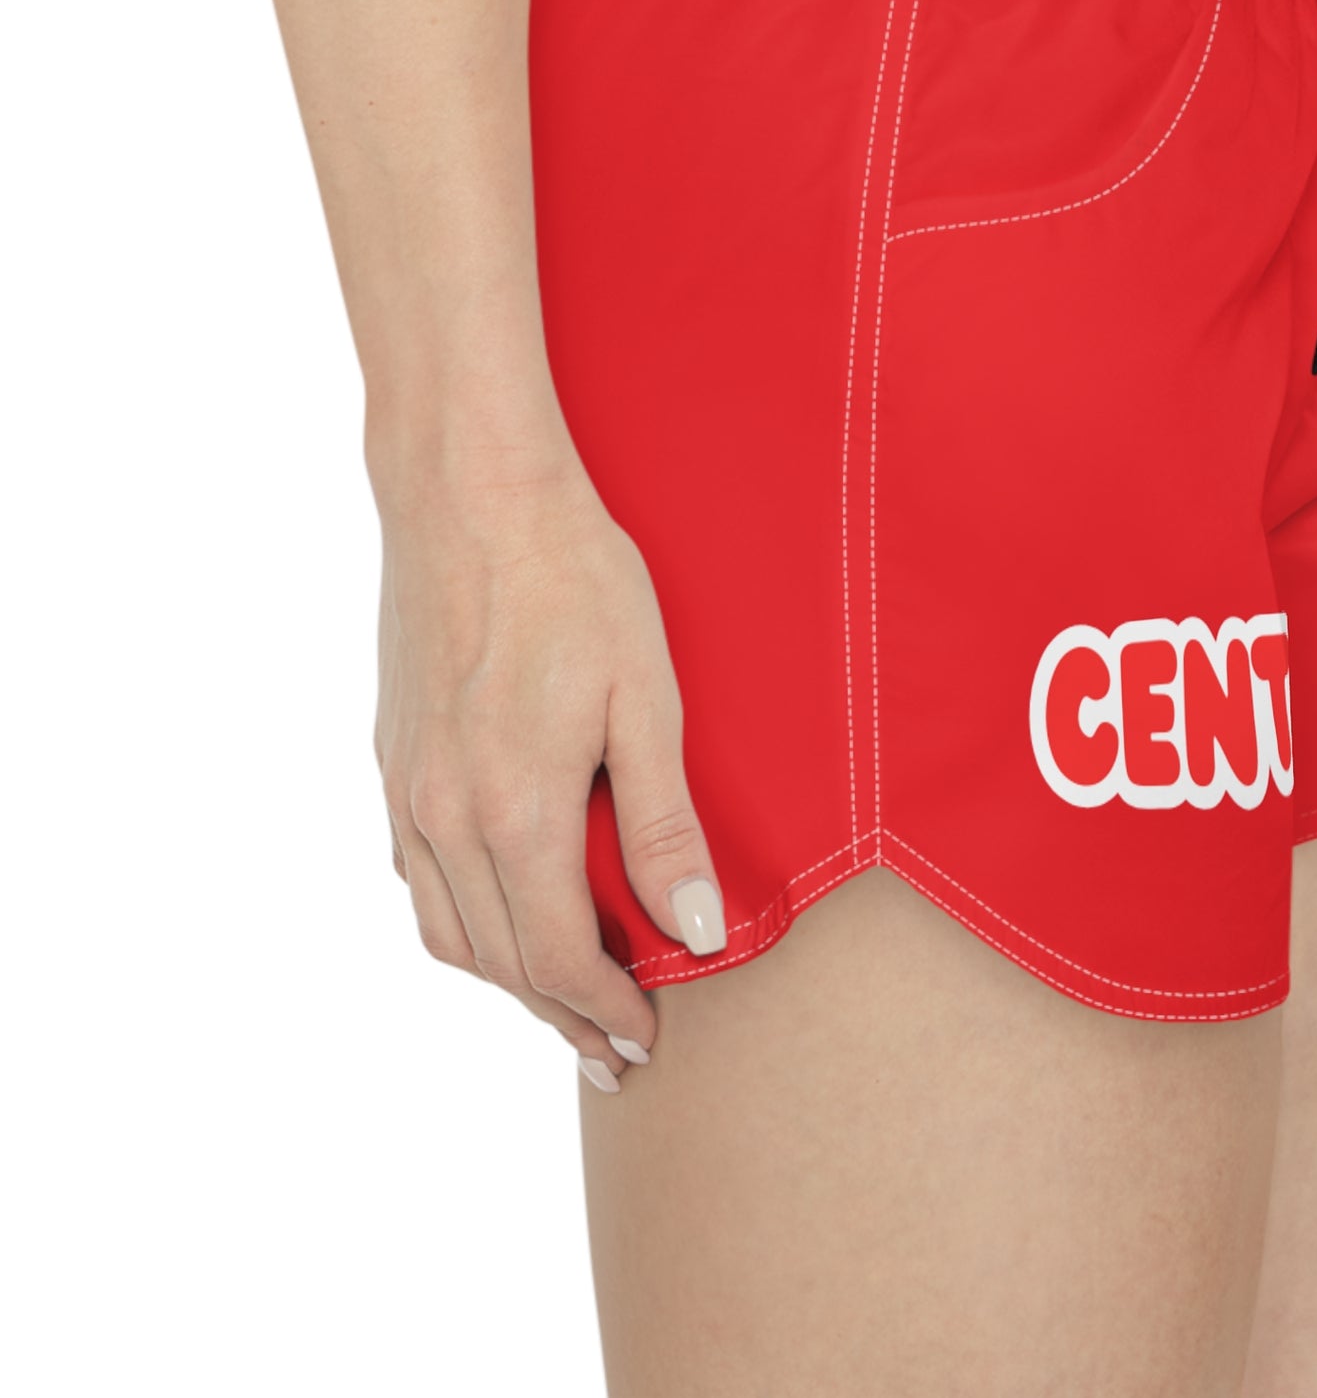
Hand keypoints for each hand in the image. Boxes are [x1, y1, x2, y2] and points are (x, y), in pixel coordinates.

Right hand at [372, 454, 722, 1091]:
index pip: (558, 958)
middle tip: (611, 1055)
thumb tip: (691, 934)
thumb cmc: (576, 581)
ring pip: (446, 930)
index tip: (646, 1043)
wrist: (473, 492)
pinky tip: (493, 919)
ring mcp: (407, 789)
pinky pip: (414, 876)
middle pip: (499, 961)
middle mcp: (444, 817)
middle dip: (560, 1016)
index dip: (605, 1011)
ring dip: (504, 982)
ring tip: (558, 1007)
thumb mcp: (649, 699)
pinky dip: (459, 922)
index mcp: (514, 811)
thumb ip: (665, 826)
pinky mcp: (392, 757)